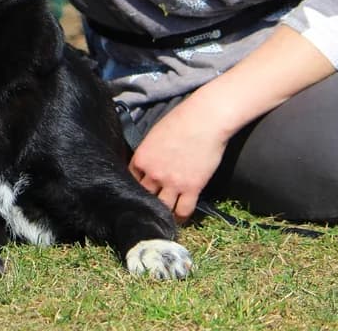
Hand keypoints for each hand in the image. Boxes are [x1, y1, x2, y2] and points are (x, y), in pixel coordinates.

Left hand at [128, 99, 227, 222]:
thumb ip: (149, 152)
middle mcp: (153, 173)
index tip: (141, 190)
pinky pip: (183, 210)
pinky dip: (181, 217)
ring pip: (162, 207)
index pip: (132, 179)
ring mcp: (172, 182)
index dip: (136, 186)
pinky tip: (180, 218)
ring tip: (164, 217)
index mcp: (142, 158)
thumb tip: (149, 162)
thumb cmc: (181, 119)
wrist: (205, 120)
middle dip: (147, 201)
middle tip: (150, 207)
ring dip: (163, 212)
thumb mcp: (155, 134)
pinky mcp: (192, 188)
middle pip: (145, 195)